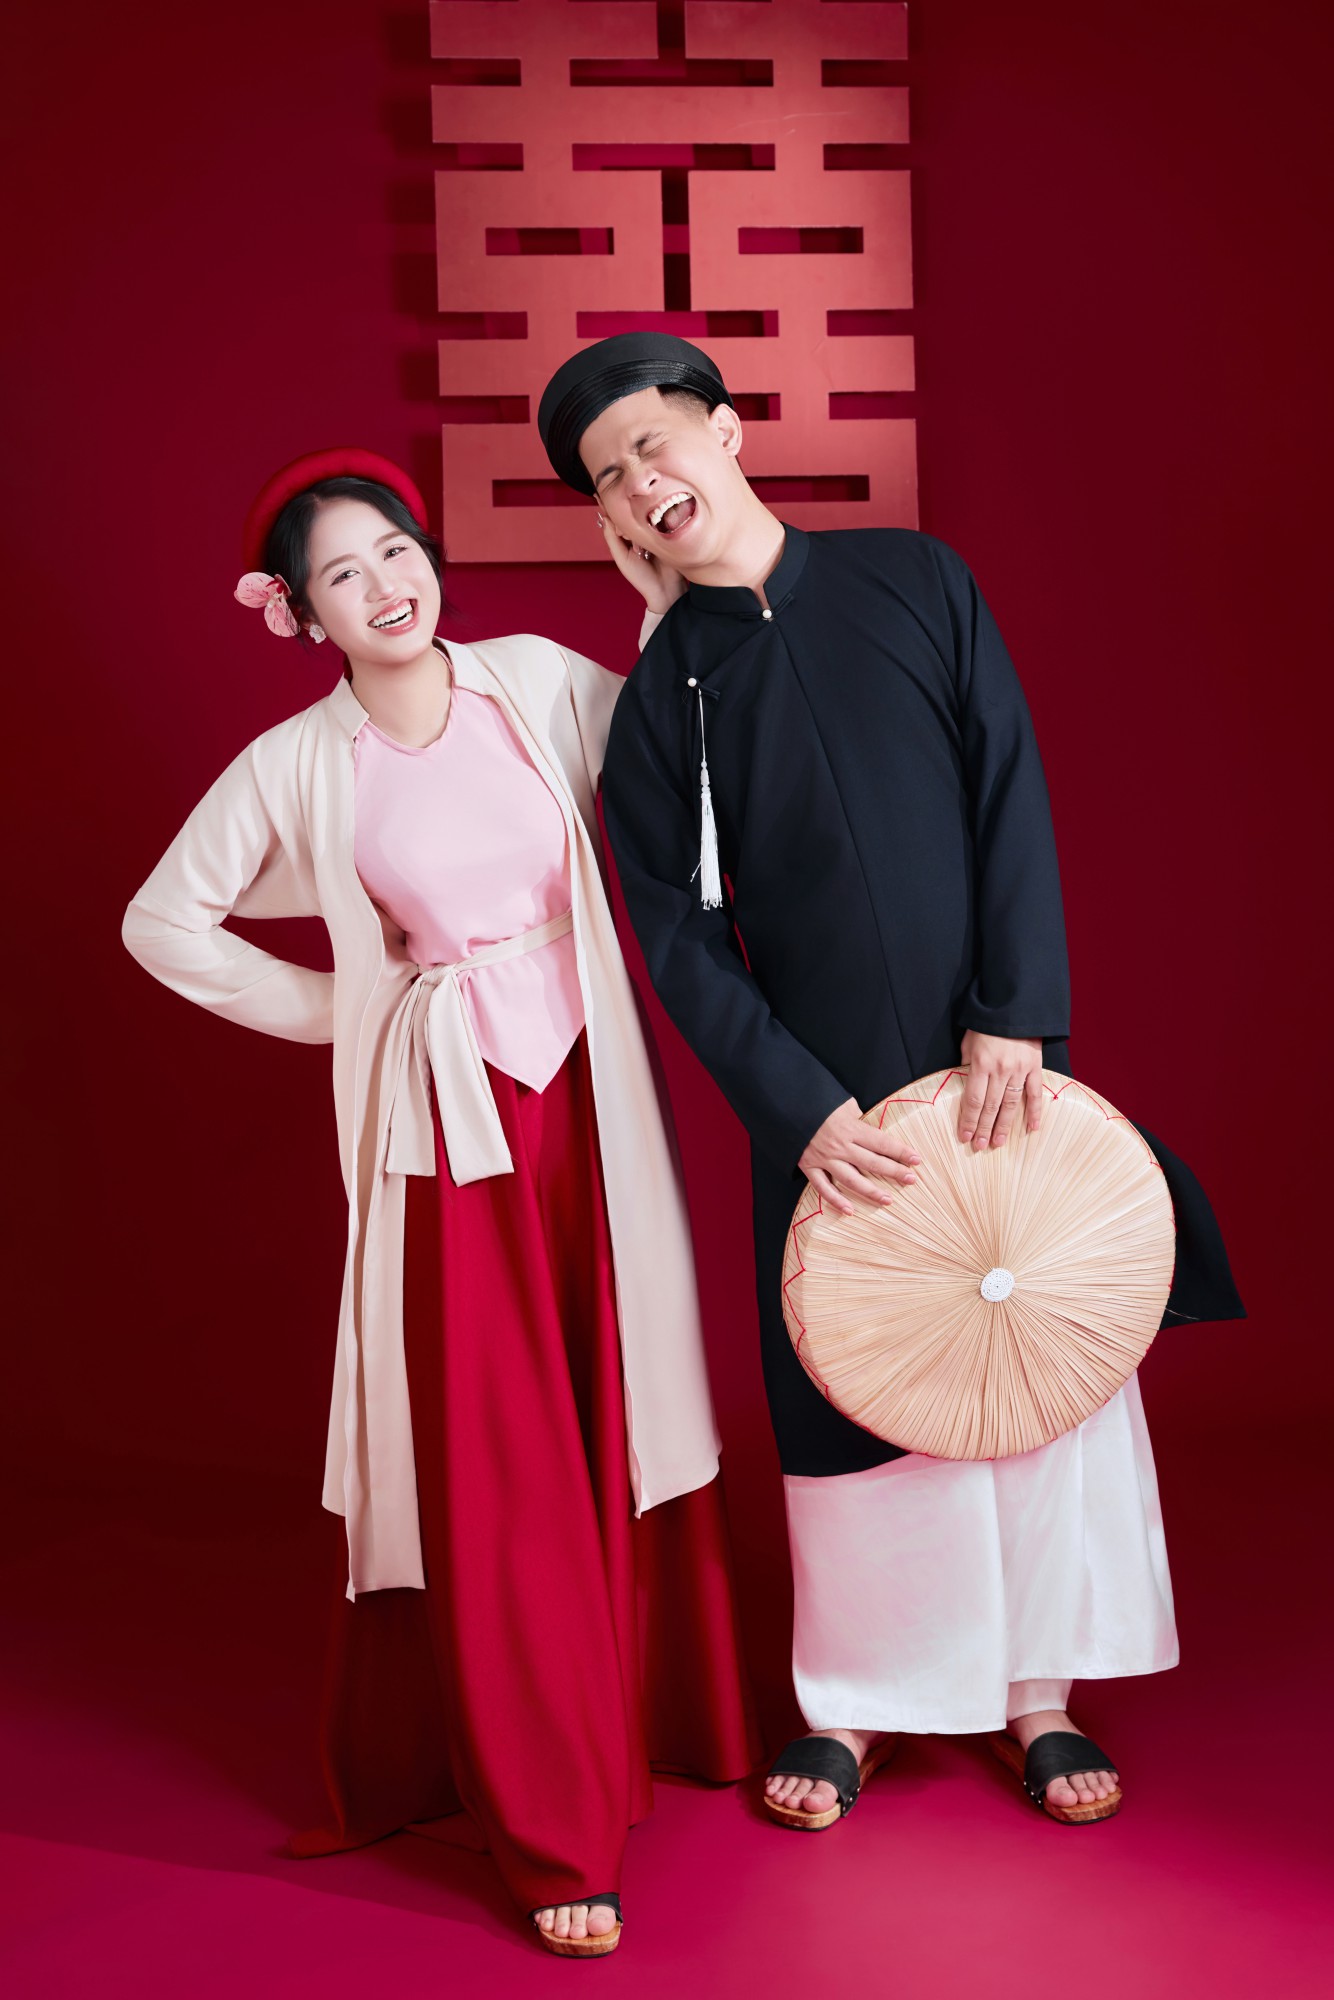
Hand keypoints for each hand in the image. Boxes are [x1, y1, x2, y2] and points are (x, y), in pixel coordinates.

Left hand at [596, 510, 687, 617]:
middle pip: (629, 514)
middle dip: (628, 527)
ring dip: (642, 528)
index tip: (610, 512)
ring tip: (645, 552)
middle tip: (636, 550)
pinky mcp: (667, 530)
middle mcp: (639, 531)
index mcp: (626, 538)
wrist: (666, 589)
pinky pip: (660, 519)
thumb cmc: (642, 577)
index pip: (616, 518)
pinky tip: (655, 539)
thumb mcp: (622, 558)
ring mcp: (653, 530)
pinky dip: (655, 525)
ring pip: (644, 516)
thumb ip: (611, 539)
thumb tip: (604, 517)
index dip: (612, 512)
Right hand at [798, 1098, 921, 1217]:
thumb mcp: (841, 1103)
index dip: (900, 1151)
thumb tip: (869, 1123)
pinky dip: (836, 1200)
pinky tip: (850, 1210)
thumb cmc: (816, 1103)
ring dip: (871, 1191)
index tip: (916, 1159)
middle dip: (894, 1171)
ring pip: (852, 1180)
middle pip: (872, 1163)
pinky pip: (824, 1188)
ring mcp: (825, 1158)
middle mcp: (840, 1146)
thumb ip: (857, 1116)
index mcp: (850, 1128)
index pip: (881, 1142)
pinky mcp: (810, 1167)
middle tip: (911, 1180)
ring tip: (887, 1200)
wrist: (784, 1106)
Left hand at [956, 1032, 1044, 1149]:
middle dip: (984, 1128)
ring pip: (1011, 1104)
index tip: (964, 1136)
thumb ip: (966, 1063)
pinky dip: (1035, 1112)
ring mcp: (1019, 1070)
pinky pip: (1035, 1093)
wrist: (1016, 1007)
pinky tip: (1032, 1128)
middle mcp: (1000, 1070)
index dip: (968, 1120)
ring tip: (998, 1143)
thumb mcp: (969, 1041)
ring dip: (1004, 1126)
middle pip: (990, 1107)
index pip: (973, 1100)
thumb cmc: (987, 1023)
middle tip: (979, 1146)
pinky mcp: (1035, 1067)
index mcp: (981, 1064)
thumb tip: (965, 1083)